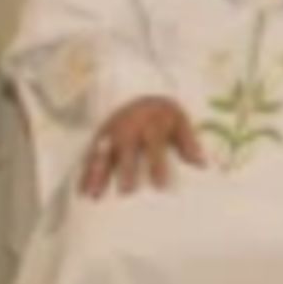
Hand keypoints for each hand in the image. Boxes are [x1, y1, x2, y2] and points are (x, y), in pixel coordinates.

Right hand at [80, 97, 204, 199]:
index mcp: (152, 124)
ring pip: (103, 153)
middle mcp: (129, 128)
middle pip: (126, 150)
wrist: (139, 88)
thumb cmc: (163, 113)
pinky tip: (81, 190)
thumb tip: (201, 164)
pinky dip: (84, 172)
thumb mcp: (180, 120)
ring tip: (94, 195)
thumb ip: (189, 142)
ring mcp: (112, 132)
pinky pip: (89, 154)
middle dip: (126, 170)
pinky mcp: (100, 136)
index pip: (155, 146)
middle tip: (126, 193)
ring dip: (98, 174)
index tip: (159, 187)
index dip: (157, 165)